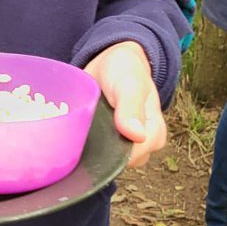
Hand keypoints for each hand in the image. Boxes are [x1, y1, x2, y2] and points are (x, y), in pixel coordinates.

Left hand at [84, 41, 165, 168]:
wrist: (111, 62)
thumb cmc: (125, 71)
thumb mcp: (130, 82)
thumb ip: (132, 106)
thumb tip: (137, 136)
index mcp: (153, 133)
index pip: (135, 155)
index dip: (113, 150)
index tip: (94, 133)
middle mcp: (140, 145)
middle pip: (118, 163)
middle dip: (97, 151)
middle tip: (81, 127)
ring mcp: (121, 146)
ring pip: (103, 161)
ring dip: (88, 149)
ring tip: (77, 127)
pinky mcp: (104, 144)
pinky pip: (93, 154)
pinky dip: (81, 146)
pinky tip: (72, 133)